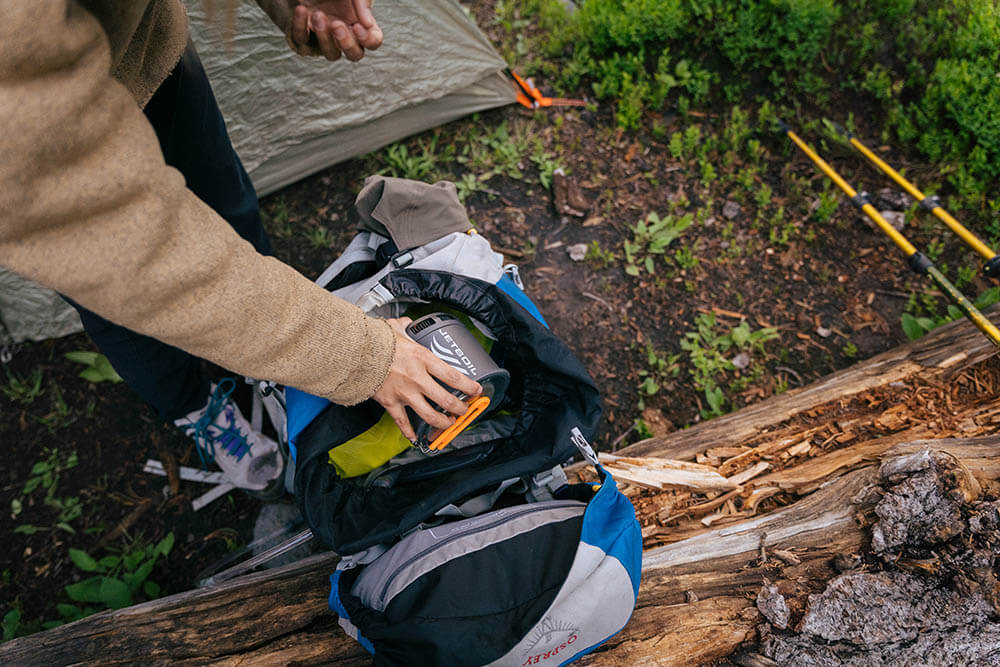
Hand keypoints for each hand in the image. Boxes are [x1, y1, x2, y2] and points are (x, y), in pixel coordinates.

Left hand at [288, 0, 382, 61]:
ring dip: (324, 38)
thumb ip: (362, 4)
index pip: (373, 41)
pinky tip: (302, 10)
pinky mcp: (303, 35)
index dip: (368, 40)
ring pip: (331, 54)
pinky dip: (300, 26)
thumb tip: (368, 24)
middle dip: (346, 44)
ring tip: (317, 14)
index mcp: (359, 22)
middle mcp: (344, 34)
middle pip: (355, 55)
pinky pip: (302, 40)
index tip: (357, 26)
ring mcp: (324, 37)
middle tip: (336, 25)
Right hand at [373, 318, 482, 440]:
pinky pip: (402, 422)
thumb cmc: (376, 340)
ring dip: (442, 422)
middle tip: (464, 410)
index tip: (476, 390)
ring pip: (429, 415)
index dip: (468, 386)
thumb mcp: (397, 328)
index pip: (453, 376)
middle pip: (445, 400)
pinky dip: (409, 431)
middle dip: (459, 408)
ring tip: (448, 424)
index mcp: (423, 359)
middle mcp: (417, 379)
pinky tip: (414, 437)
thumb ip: (406, 327)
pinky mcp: (390, 403)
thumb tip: (408, 323)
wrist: (354, 353)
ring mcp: (404, 393)